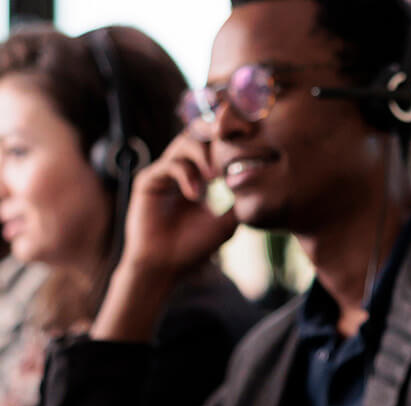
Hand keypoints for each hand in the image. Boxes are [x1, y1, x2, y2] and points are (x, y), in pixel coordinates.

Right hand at [92, 133, 238, 341]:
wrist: (164, 268)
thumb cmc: (192, 248)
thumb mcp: (226, 222)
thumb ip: (239, 201)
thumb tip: (262, 184)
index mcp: (197, 175)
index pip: (213, 144)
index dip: (230, 139)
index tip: (250, 140)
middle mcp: (179, 169)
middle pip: (198, 132)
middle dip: (216, 133)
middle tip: (233, 142)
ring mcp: (163, 173)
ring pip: (185, 142)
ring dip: (203, 155)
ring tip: (215, 176)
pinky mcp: (148, 181)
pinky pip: (170, 165)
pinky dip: (187, 175)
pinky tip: (196, 195)